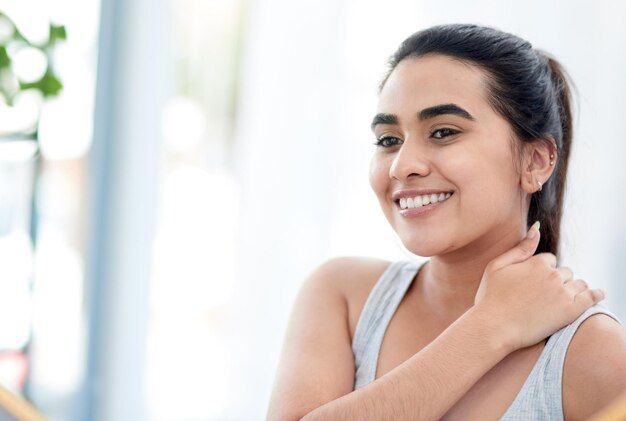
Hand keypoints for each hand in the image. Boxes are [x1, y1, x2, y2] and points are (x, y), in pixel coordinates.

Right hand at [474, 222, 605, 350]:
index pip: (549, 260)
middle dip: (557, 280)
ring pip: (578, 284)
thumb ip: (520, 248)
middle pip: (564, 272)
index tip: (534, 284)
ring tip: (562, 300)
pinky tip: (598, 295)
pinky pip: (591, 298)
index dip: (541, 271)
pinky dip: (596, 295)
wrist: (493, 327)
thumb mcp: (497, 266)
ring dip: (573, 289)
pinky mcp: (570, 311)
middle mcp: (552, 275)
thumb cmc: (490, 297)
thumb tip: (537, 227)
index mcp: (536, 262)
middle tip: (544, 296)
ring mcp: (563, 293)